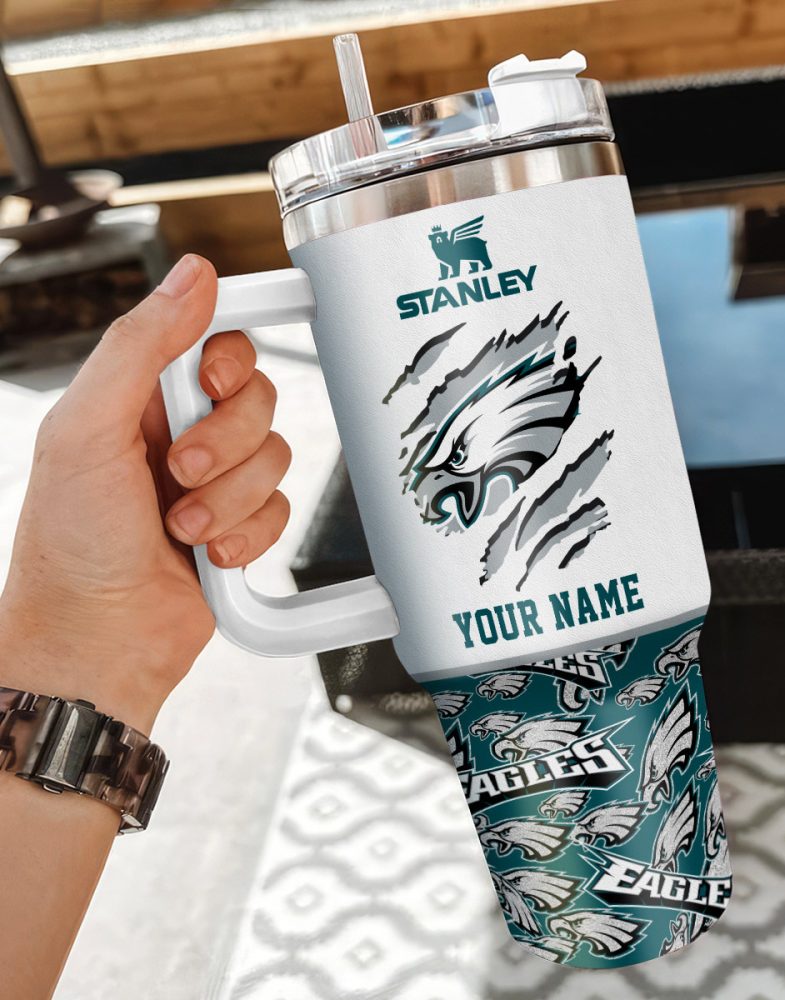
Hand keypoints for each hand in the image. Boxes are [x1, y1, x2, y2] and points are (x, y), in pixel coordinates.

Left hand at [0, 255, 290, 731]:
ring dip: (230, 498)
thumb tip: (193, 275)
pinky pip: (281, 511)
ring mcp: (215, 483)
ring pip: (275, 457)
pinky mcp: (242, 527)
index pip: (215, 342)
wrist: (95, 640)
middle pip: (257, 399)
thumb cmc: (70, 544)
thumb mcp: (86, 429)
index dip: (230, 357)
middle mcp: (182, 433)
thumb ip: (140, 345)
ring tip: (182, 526)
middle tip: (178, 472)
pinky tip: (208, 555)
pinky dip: (247, 536)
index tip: (218, 381)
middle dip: (224, 443)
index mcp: (140, 397)